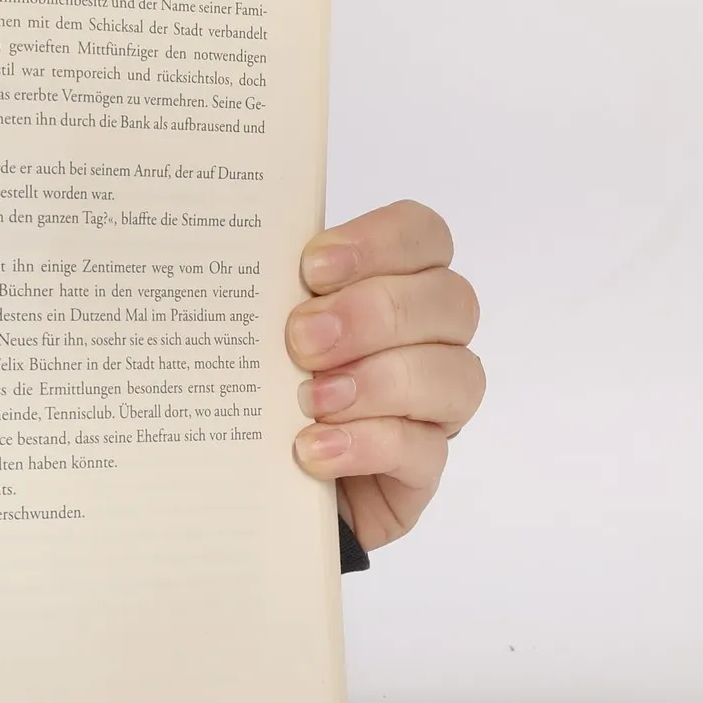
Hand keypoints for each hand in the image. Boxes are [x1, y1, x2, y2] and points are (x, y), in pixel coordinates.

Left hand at [287, 199, 481, 549]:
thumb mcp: (268, 324)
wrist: (262, 468)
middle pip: (450, 300)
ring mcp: (438, 403)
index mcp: (402, 278)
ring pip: (456, 375)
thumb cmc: (271, 375)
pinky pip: (423, 450)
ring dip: (376, 382)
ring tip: (310, 399)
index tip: (311, 269)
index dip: (377, 243)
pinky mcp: (424, 466)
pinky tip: (313, 448)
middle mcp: (434, 335)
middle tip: (301, 339)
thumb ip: (275, 292)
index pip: (423, 235)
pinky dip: (366, 444)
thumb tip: (246, 271)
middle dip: (372, 315)